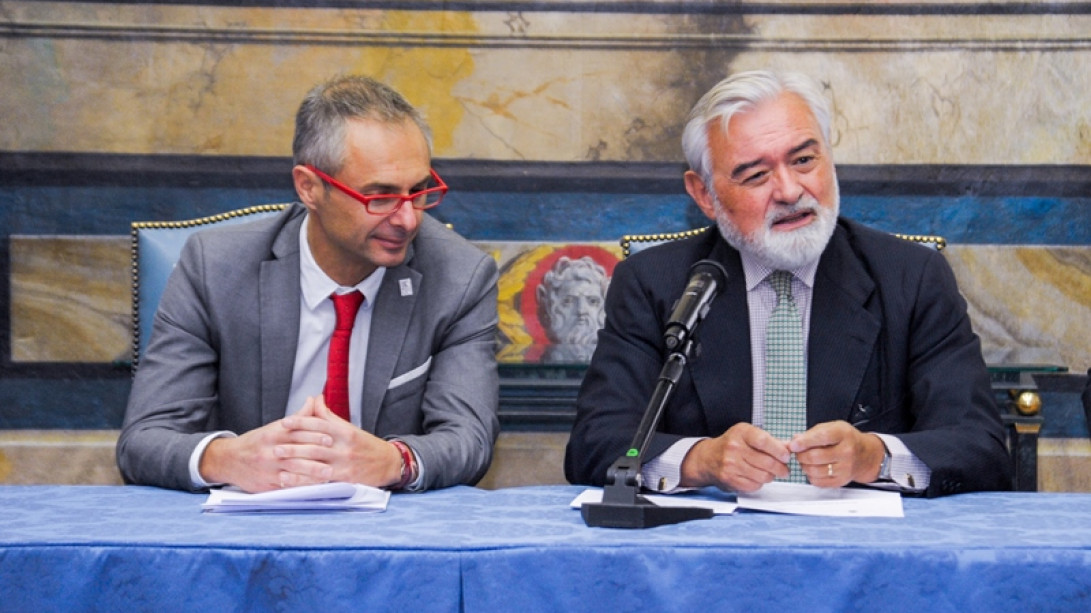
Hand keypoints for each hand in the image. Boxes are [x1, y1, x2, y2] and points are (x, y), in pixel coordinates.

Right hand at [198, 417, 331, 492]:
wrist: (229, 459)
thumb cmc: (257, 442)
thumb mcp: (275, 427)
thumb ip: (298, 417)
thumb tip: (315, 400)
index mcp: (273, 434)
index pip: (296, 433)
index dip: (314, 435)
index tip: (330, 438)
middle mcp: (270, 450)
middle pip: (296, 451)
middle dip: (316, 454)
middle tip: (333, 455)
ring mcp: (268, 468)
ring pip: (292, 469)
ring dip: (311, 472)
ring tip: (328, 474)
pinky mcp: (266, 482)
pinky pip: (285, 484)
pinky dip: (300, 484)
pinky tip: (312, 486)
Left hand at [277, 395, 404, 488]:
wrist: (388, 463)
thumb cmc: (366, 445)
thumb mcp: (349, 428)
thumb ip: (329, 416)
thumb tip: (314, 399)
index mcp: (346, 432)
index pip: (320, 424)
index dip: (301, 423)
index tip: (285, 422)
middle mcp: (345, 447)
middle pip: (315, 444)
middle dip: (294, 445)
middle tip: (275, 445)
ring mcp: (344, 464)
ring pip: (316, 462)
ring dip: (295, 462)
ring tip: (279, 460)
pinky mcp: (345, 480)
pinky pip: (320, 480)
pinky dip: (303, 480)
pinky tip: (289, 480)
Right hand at [680, 423, 791, 491]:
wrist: (708, 458)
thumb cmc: (732, 445)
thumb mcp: (747, 435)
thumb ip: (769, 440)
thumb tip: (790, 447)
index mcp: (741, 433)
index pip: (764, 441)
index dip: (779, 450)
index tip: (786, 456)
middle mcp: (734, 448)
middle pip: (766, 461)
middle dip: (781, 468)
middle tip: (785, 469)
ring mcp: (731, 465)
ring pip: (763, 476)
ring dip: (771, 476)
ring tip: (771, 473)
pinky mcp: (730, 479)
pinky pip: (754, 485)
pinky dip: (760, 483)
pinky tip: (757, 477)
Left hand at [788, 421, 885, 486]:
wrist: (865, 455)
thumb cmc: (845, 439)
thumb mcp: (832, 428)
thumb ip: (813, 433)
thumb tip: (795, 441)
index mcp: (843, 434)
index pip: (822, 437)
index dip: (804, 442)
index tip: (793, 445)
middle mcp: (846, 452)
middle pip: (815, 457)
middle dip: (801, 455)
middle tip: (798, 453)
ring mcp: (845, 468)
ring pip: (814, 471)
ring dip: (804, 466)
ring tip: (805, 460)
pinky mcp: (842, 481)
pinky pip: (818, 482)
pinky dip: (810, 476)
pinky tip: (813, 468)